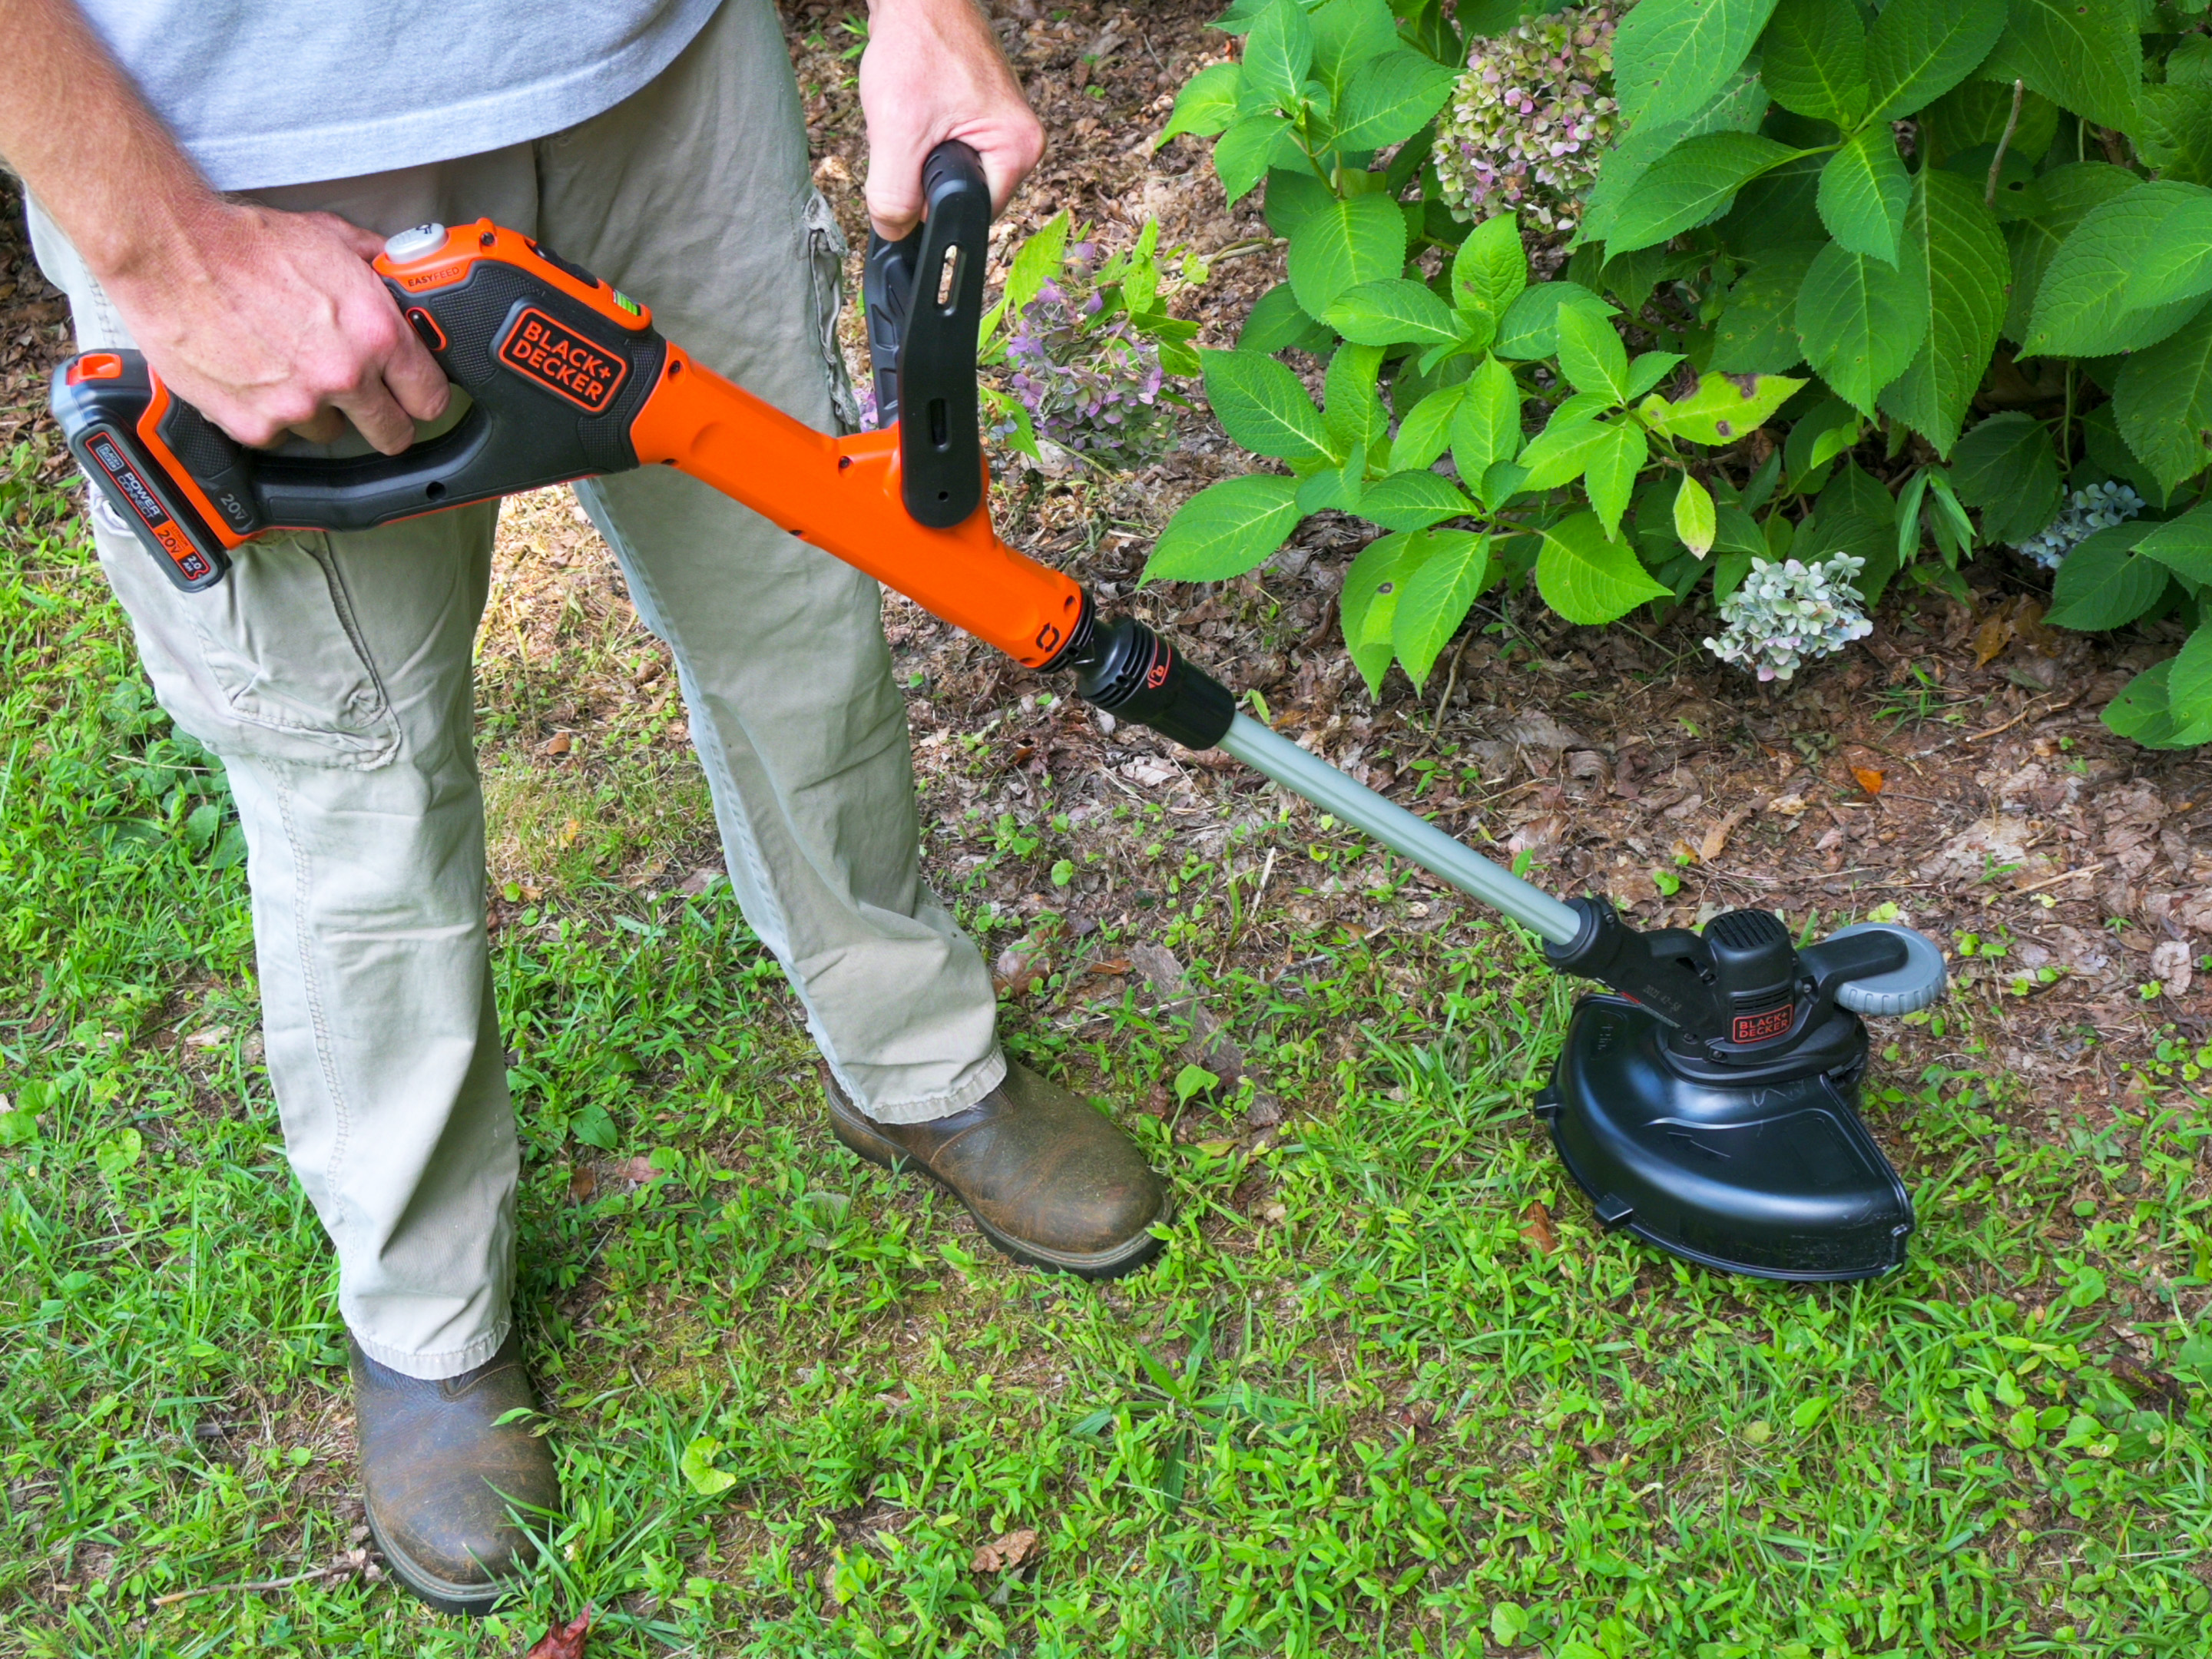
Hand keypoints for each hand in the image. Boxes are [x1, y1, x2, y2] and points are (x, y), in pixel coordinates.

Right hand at [98, 201, 449, 453]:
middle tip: (365, 402)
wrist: (171, 251)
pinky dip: (269, 413)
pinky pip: (278, 435)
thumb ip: (375, 267)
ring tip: (288, 369)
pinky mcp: (253, 424)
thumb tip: (400, 272)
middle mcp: (343, 376)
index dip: (422, 397)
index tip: (413, 397)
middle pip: (393, 434)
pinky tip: (254, 376)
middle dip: (383, 419)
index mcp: (376, 334)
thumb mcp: (330, 239)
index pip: (431, 398)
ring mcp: (298, 405)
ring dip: (317, 411)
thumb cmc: (245, 242)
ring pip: (329, 433)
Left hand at [859, 0, 1044, 238]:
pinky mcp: (984, 115)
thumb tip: (894, 234)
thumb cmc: (918, 44)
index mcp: (1018, 151)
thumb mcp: (898, 132)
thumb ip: (894, 195)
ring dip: (922, 155)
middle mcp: (1021, 141)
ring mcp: (1003, 126)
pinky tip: (918, 109)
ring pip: (952, 172)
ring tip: (915, 115)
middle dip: (925, 179)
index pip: (972, 217)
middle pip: (963, 196)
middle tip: (911, 135)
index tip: (910, 181)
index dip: (932, 211)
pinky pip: (950, 148)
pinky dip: (924, 136)